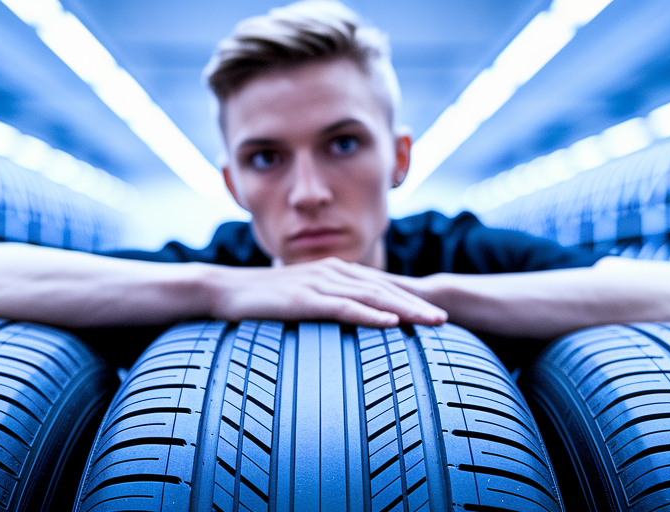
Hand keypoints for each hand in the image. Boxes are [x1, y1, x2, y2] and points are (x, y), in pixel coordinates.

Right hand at [206, 257, 447, 327]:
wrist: (223, 289)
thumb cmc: (262, 297)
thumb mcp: (301, 295)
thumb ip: (326, 300)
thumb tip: (348, 316)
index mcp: (334, 270)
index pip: (380, 284)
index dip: (410, 297)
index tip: (434, 313)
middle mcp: (332, 271)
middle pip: (384, 288)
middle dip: (417, 303)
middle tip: (445, 319)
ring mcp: (318, 283)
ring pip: (371, 296)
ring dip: (404, 309)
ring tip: (429, 322)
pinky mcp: (303, 299)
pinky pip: (342, 307)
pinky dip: (369, 314)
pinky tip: (389, 323)